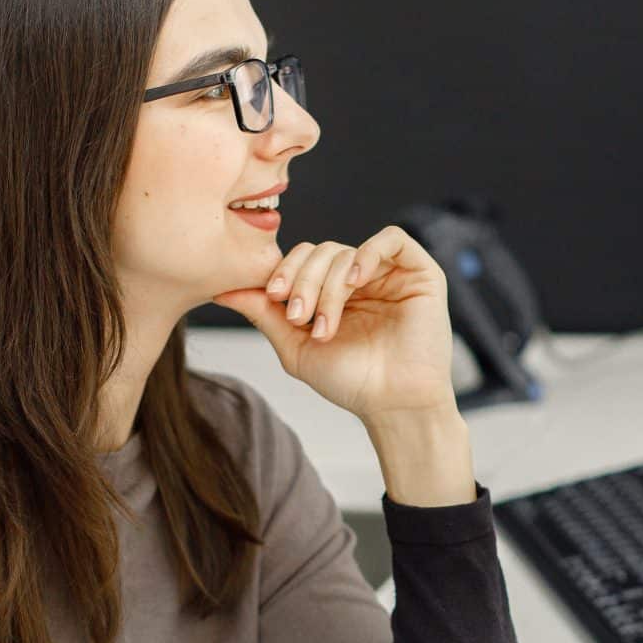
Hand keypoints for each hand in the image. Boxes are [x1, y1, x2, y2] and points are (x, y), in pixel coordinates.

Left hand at [212, 225, 456, 423]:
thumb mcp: (296, 347)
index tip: (273, 298)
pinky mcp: (419, 272)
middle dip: (303, 281)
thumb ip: (264, 314)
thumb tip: (222, 289)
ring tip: (325, 324)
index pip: (303, 259)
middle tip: (298, 316)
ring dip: (328, 286)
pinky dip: (367, 253)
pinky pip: (391, 239)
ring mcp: (390, 274)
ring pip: (346, 251)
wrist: (393, 403)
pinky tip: (355, 280)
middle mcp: (361, 279)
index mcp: (334, 292)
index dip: (284, 270)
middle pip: (321, 252)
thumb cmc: (351, 381)